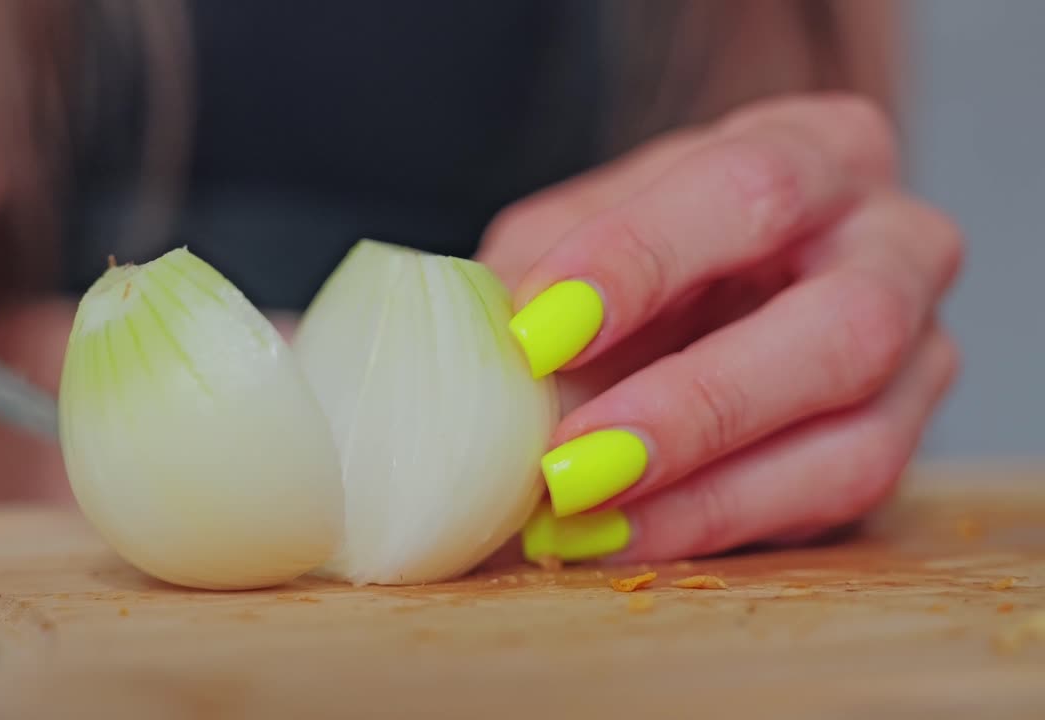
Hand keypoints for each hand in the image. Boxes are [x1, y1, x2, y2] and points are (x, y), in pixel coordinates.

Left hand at [478, 94, 961, 563]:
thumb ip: (540, 278)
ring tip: (579, 517)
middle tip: (569, 462)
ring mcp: (920, 348)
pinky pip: (832, 502)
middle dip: (695, 405)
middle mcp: (893, 239)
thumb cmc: (641, 248)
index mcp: (815, 148)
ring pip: (856, 437)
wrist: (703, 296)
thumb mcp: (576, 233)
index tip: (538, 334)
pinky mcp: (900, 441)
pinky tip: (619, 536)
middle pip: (843, 322)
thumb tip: (497, 358)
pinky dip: (714, 526)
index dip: (639, 263)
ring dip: (703, 492)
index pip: (748, 190)